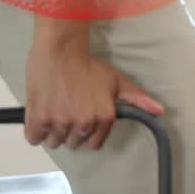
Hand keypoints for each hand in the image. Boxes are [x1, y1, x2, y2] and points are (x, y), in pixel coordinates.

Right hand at [24, 20, 163, 150]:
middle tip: (67, 109)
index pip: (94, 143)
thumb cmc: (88, 64)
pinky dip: (35, 130)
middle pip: (73, 143)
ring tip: (54, 109)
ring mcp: (60, 122)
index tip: (81, 117)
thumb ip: (137, 99)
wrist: (60, 50)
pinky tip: (40, 114)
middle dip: (70, 130)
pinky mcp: (38, 119)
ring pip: (54, 142)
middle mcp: (83, 123)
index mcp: (103, 117)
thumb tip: (159, 111)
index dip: (88, 131)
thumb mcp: (116, 80)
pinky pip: (35, 138)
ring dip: (52, 130)